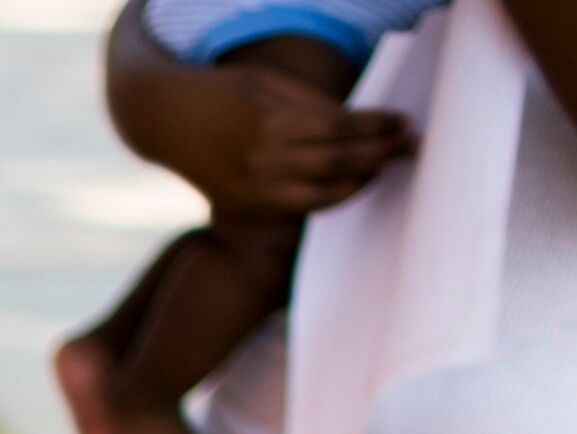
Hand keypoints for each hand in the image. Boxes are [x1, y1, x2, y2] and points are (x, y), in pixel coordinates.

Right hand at [173, 62, 413, 213]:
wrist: (163, 120)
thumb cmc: (222, 92)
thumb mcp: (267, 83)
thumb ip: (313, 105)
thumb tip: (360, 124)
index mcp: (269, 122)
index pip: (341, 128)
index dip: (378, 126)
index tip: (405, 121)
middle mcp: (261, 162)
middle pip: (341, 162)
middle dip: (383, 153)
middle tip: (413, 145)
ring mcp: (253, 191)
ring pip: (325, 194)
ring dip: (363, 180)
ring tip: (386, 165)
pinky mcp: (246, 207)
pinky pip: (302, 207)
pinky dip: (332, 196)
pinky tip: (352, 182)